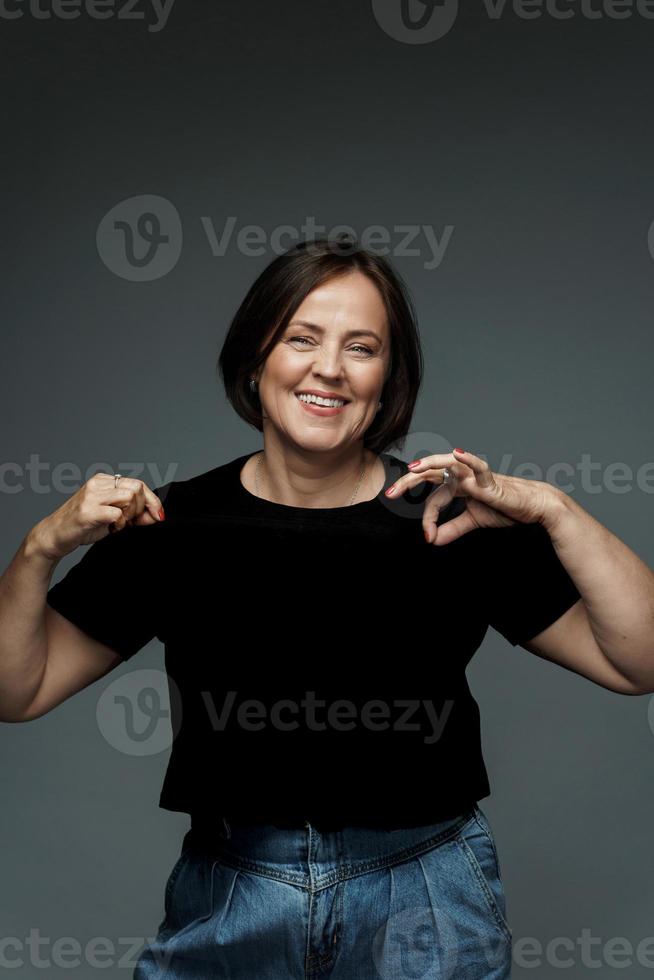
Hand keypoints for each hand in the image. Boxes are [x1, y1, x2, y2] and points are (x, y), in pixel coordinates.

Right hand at [31, 474, 164, 560]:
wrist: (54, 535)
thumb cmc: (83, 525)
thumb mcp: (113, 517)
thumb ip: (134, 514)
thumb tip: (157, 516)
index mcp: (103, 481)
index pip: (138, 483)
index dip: (153, 500)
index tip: (159, 515)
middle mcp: (97, 484)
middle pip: (137, 487)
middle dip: (142, 507)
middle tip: (131, 521)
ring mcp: (92, 496)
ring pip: (129, 496)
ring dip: (130, 514)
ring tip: (118, 524)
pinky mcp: (88, 511)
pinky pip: (117, 513)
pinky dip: (120, 523)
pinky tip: (111, 528)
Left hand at [386, 448, 554, 545]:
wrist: (532, 507)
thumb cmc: (505, 508)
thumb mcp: (473, 521)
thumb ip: (453, 528)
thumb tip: (433, 541)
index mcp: (457, 486)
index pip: (433, 499)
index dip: (427, 519)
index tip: (428, 536)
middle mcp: (463, 477)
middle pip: (430, 474)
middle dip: (409, 482)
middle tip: (389, 493)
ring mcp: (475, 476)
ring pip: (450, 464)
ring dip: (430, 464)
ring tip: (413, 467)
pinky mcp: (490, 480)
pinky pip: (479, 467)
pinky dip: (468, 459)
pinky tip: (456, 453)